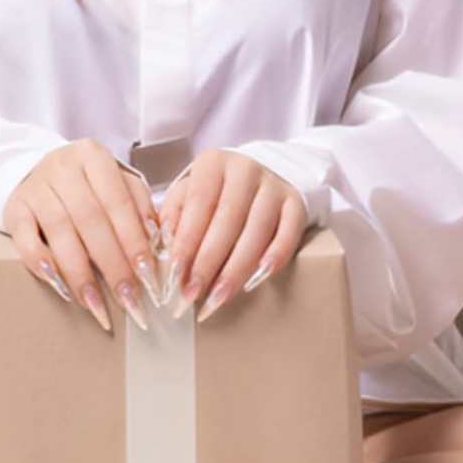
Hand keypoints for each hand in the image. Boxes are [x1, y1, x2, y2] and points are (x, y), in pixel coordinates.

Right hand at [2, 139, 159, 333]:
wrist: (39, 173)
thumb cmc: (88, 185)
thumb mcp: (116, 183)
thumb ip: (138, 207)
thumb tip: (155, 241)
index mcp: (93, 156)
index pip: (118, 202)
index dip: (133, 241)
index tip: (147, 276)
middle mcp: (62, 167)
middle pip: (91, 220)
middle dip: (112, 264)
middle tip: (127, 299)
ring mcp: (35, 187)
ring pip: (60, 232)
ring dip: (80, 274)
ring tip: (97, 305)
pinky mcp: (14, 208)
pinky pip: (25, 239)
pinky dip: (42, 265)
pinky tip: (60, 287)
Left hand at [156, 149, 302, 324]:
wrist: (256, 178)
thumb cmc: (213, 194)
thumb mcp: (186, 195)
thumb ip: (173, 218)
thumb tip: (165, 248)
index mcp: (214, 163)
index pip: (198, 202)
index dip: (186, 241)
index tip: (175, 275)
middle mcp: (246, 169)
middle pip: (228, 219)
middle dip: (208, 262)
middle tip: (192, 294)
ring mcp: (274, 185)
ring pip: (257, 230)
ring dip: (236, 269)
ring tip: (217, 298)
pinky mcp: (296, 203)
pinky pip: (289, 232)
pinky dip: (276, 256)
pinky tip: (258, 279)